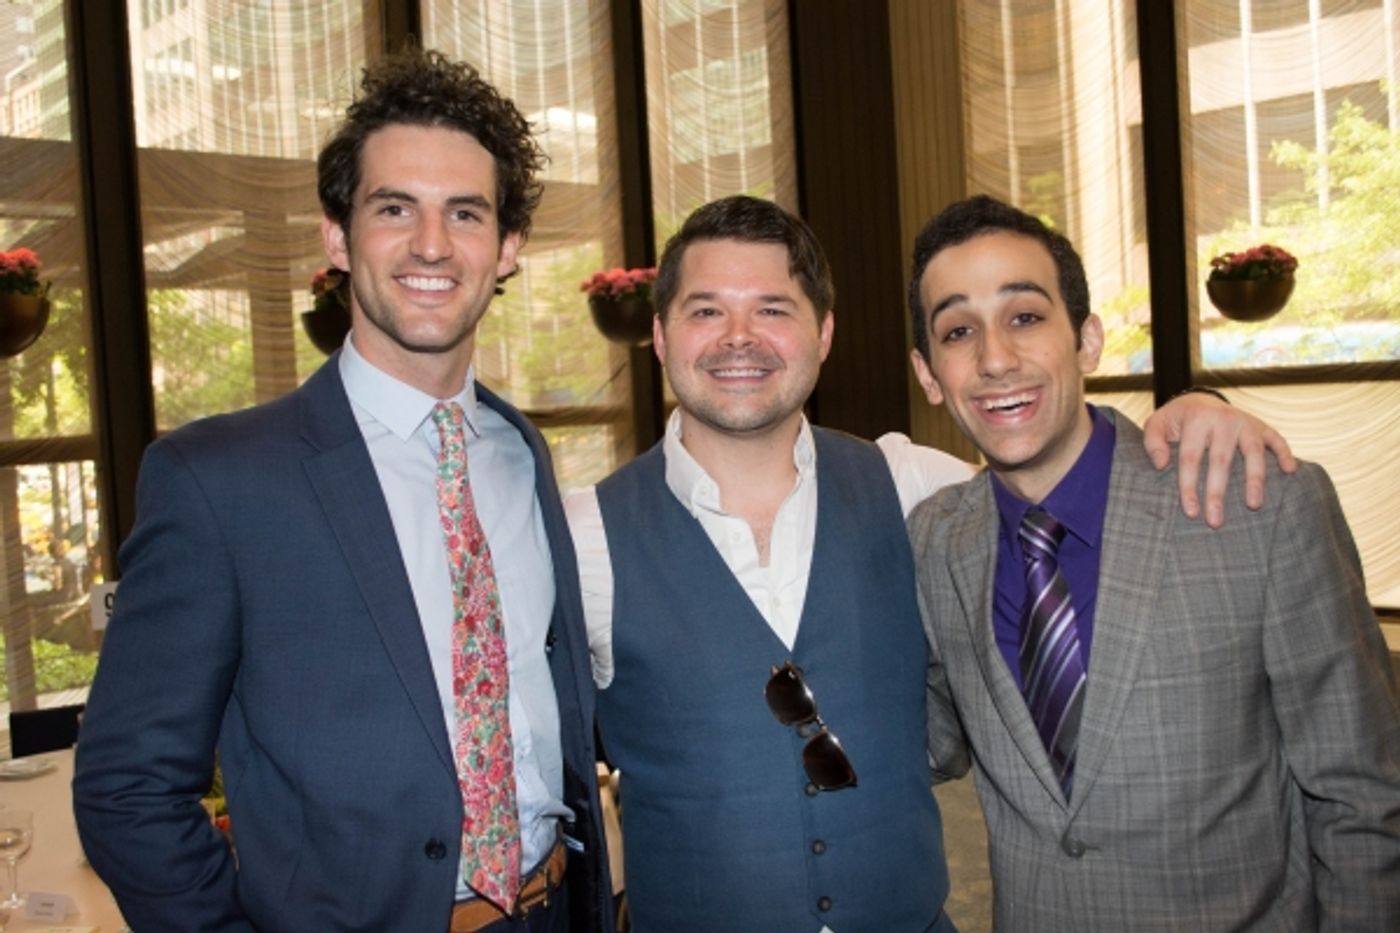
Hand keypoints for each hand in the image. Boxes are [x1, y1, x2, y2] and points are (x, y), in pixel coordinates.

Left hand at [1142, 391, 1296, 527]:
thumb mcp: (1157, 424)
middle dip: (1218, 493)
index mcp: (1196, 420)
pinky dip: (1285, 453)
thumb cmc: (1176, 421)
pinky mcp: (1261, 425)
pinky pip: (1277, 439)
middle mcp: (1223, 419)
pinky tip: (1290, 471)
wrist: (1199, 400)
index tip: (1190, 512)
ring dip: (1255, 479)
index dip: (1190, 486)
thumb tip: (1162, 464)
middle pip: (1221, 460)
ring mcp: (1245, 422)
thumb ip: (1153, 442)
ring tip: (1253, 505)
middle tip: (1215, 521)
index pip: (1191, 458)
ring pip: (1253, 452)